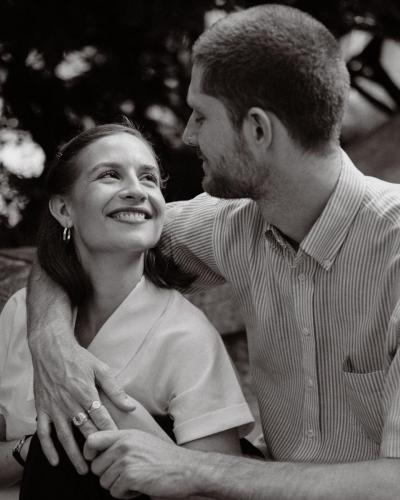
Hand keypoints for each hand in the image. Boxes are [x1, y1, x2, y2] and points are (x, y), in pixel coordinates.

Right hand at [31, 335, 135, 473]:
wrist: (51, 349)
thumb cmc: (78, 358)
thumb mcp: (101, 369)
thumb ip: (115, 390)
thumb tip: (130, 406)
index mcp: (86, 392)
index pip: (101, 418)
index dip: (110, 432)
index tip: (118, 445)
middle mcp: (70, 402)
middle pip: (85, 430)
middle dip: (95, 447)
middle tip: (104, 462)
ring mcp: (54, 407)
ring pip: (65, 436)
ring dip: (74, 454)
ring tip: (84, 469)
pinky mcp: (42, 408)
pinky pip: (43, 432)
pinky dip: (48, 448)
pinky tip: (55, 460)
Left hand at [84, 430, 200, 498]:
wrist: (187, 469)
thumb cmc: (165, 459)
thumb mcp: (141, 442)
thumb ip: (121, 444)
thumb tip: (98, 456)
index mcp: (126, 435)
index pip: (92, 440)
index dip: (88, 453)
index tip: (93, 460)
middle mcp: (124, 444)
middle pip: (96, 468)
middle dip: (109, 476)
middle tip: (129, 475)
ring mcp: (127, 460)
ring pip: (104, 482)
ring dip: (119, 486)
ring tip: (138, 479)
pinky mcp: (131, 476)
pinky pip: (115, 492)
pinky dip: (127, 495)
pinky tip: (142, 486)